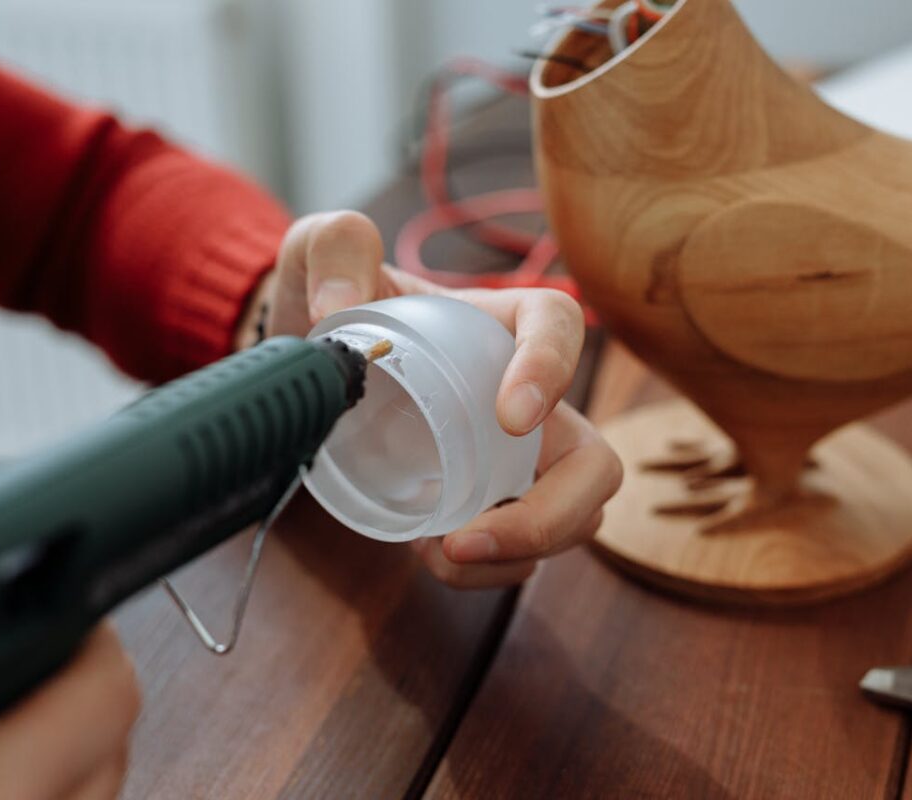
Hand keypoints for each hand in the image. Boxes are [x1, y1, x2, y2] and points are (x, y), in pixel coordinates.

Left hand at [239, 211, 622, 587]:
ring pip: (574, 518)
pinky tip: (429, 553)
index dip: (554, 369)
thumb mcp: (321, 253)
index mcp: (498, 323)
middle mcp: (527, 395)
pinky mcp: (494, 500)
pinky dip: (488, 569)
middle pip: (595, 463)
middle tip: (468, 535)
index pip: (560, 326)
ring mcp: (518, 458)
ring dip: (517, 552)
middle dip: (554, 514)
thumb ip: (332, 248)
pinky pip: (525, 551)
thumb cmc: (335, 302)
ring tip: (437, 550)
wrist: (317, 362)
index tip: (510, 416)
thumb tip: (337, 307)